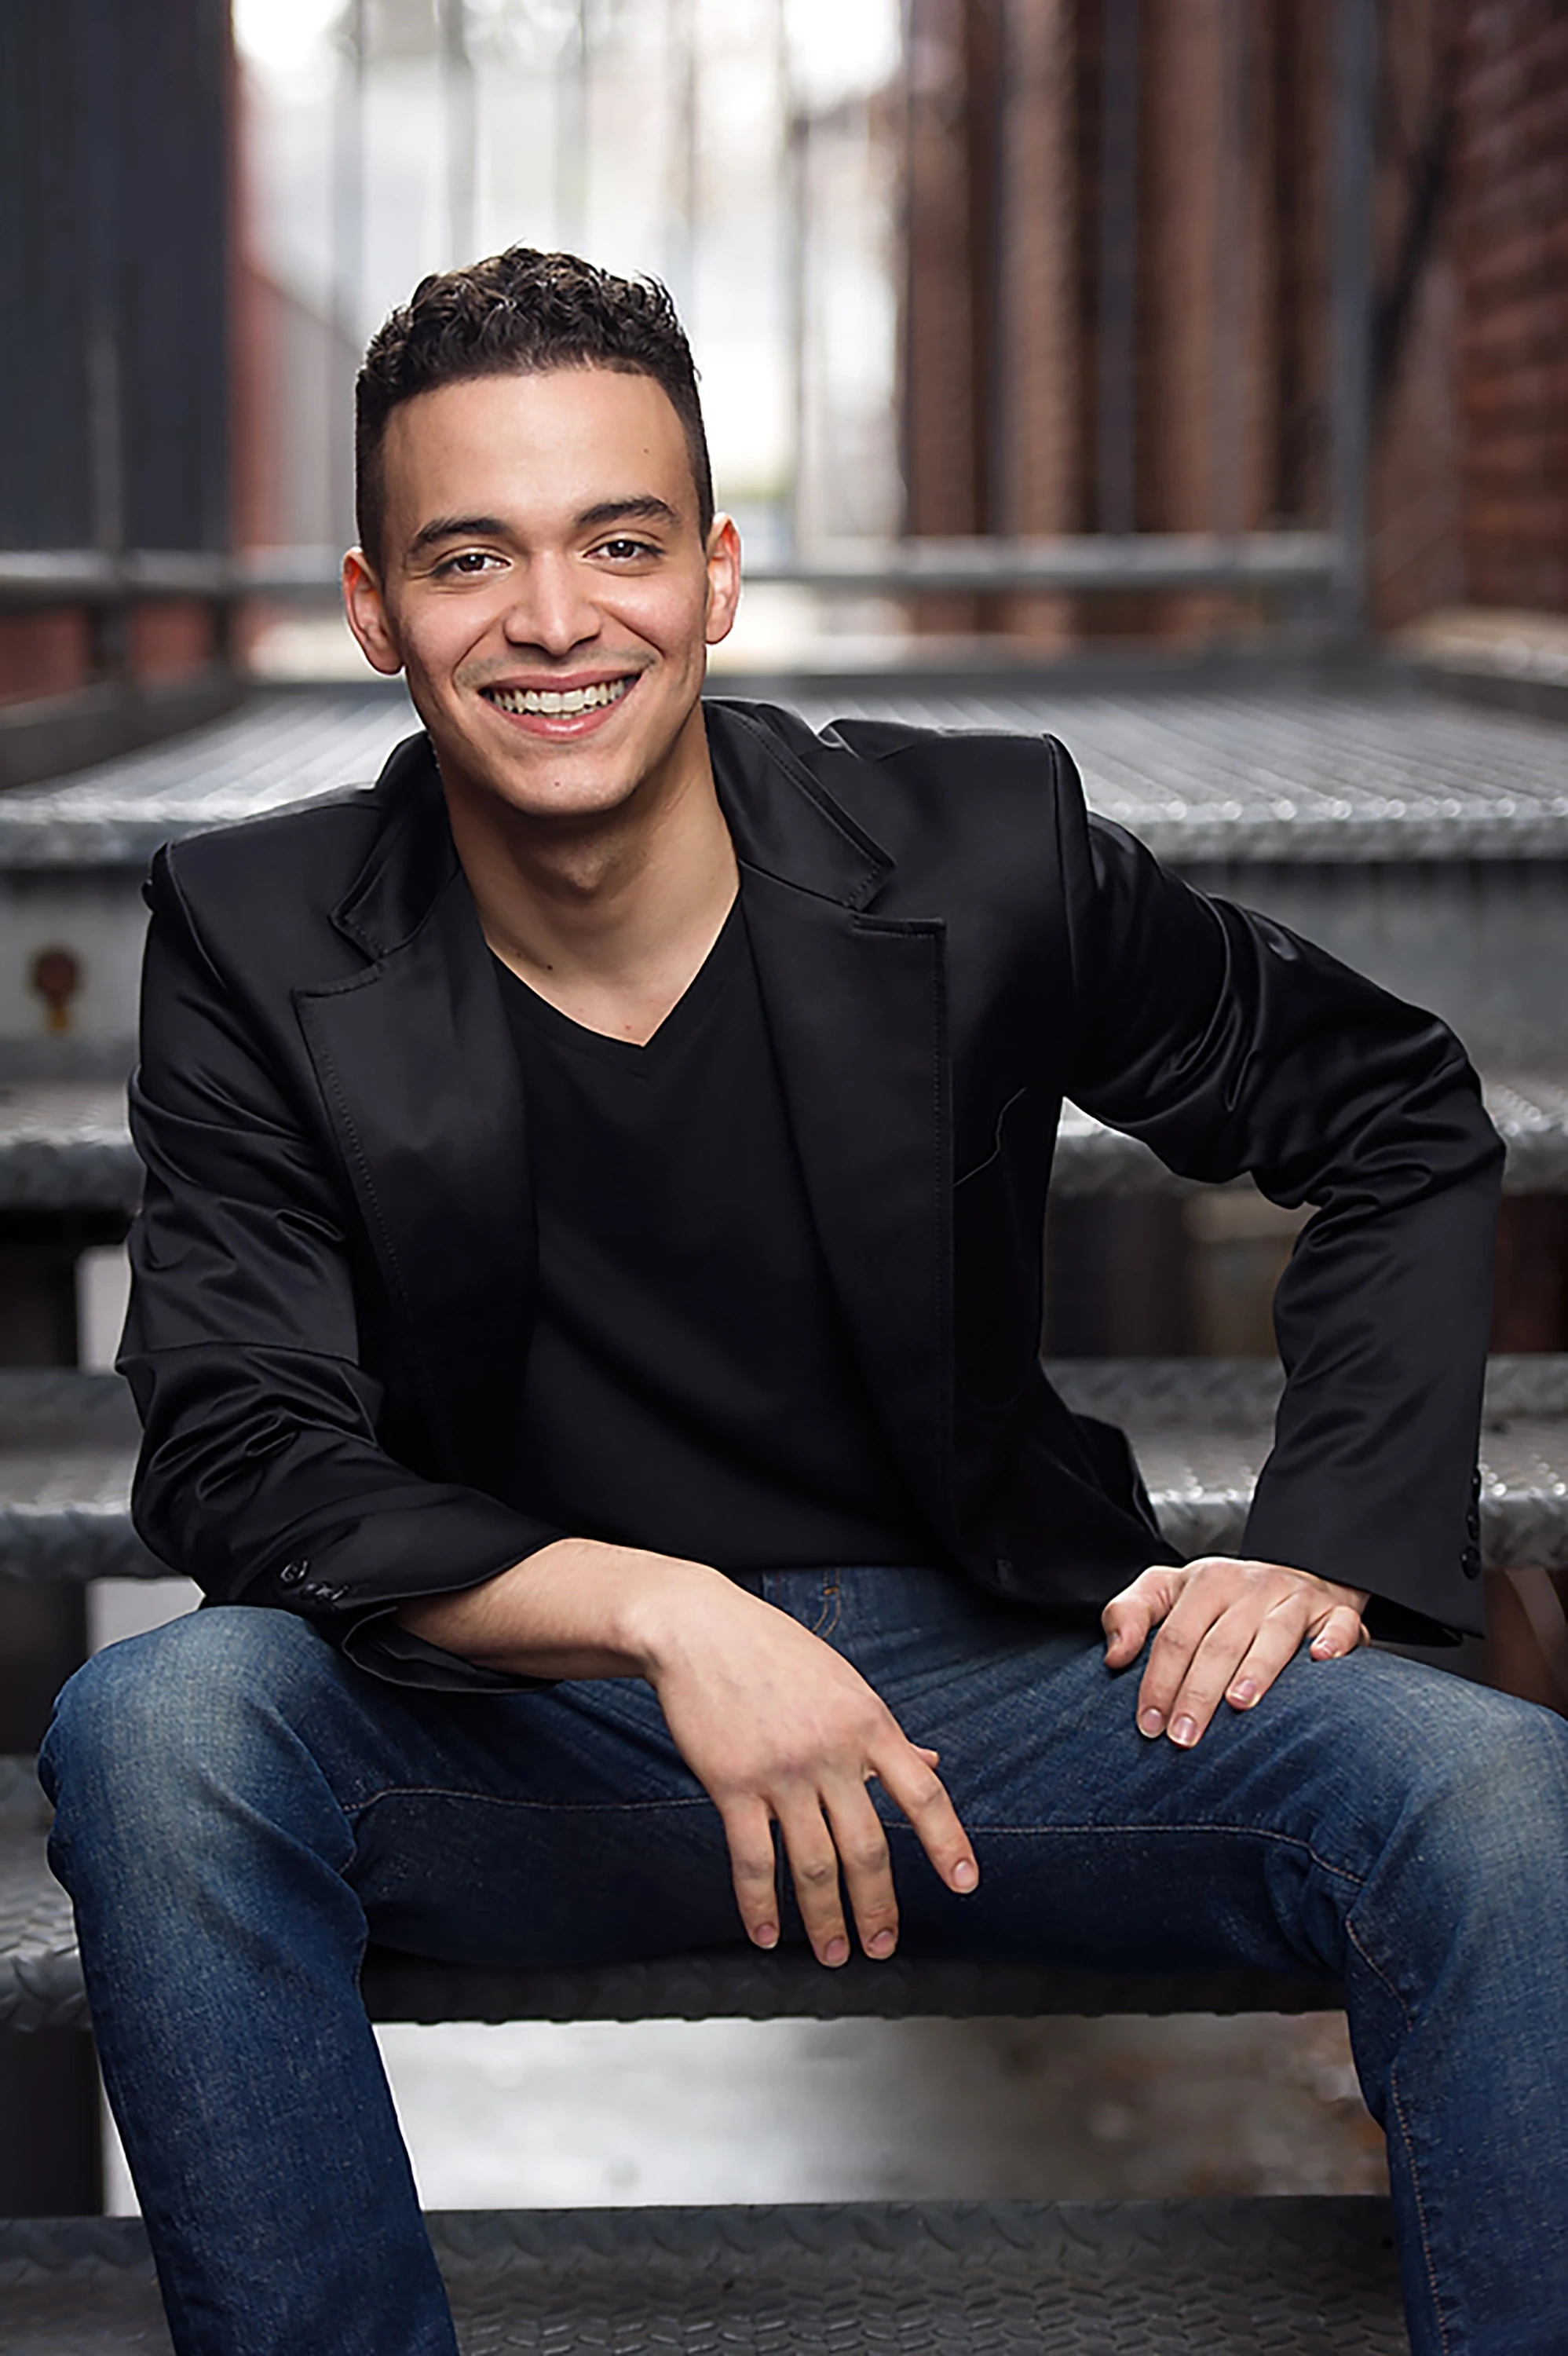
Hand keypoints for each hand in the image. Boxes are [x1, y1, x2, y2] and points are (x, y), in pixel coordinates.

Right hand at [398, 1542, 979, 1968]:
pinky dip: (760, 1904)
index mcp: (869, 1722)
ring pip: (814, 1863)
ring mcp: (781, 1771)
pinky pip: (753, 1859)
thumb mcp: (845, 1684)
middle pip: (867, 1846)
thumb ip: (887, 1734)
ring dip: (826, 1919)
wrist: (700, 1630)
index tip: (965, 1885)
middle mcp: (832, 1751)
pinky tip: (766, 1934)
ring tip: (835, 1954)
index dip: (947, 1842)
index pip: (922, 1793)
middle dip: (878, 1906)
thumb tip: (934, 1765)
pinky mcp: (732, 1784)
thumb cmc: (776, 1654)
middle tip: (882, 1947)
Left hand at [1101, 1556, 1369, 1748]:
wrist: (1295, 1569)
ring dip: (1257, 1670)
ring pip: (1275, 1635)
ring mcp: (1295, 1598)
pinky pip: (1338, 1624)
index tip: (1149, 1724)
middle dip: (1198, 1693)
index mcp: (1206, 1582)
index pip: (1175, 1636)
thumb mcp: (1168, 1590)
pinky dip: (1332, 1641)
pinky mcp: (1335, 1611)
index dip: (1159, 1680)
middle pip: (1219, 1643)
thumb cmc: (1222, 1597)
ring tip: (1239, 1705)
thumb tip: (1114, 1656)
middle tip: (1184, 1738)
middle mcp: (1251, 1587)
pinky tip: (1321, 1662)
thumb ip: (1130, 1613)